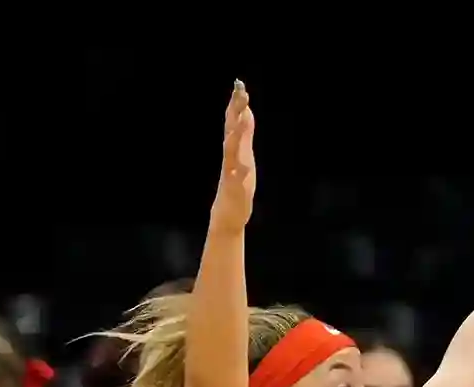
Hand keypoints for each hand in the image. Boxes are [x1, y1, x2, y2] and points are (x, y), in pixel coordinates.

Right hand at [213, 81, 255, 229]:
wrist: (227, 216)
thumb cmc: (236, 184)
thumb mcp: (243, 154)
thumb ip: (244, 133)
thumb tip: (246, 110)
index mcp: (235, 148)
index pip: (234, 121)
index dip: (237, 103)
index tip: (239, 84)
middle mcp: (231, 156)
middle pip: (232, 129)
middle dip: (236, 111)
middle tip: (239, 92)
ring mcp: (230, 172)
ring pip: (232, 151)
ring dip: (236, 135)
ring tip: (242, 120)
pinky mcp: (233, 190)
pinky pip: (236, 180)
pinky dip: (239, 173)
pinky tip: (242, 167)